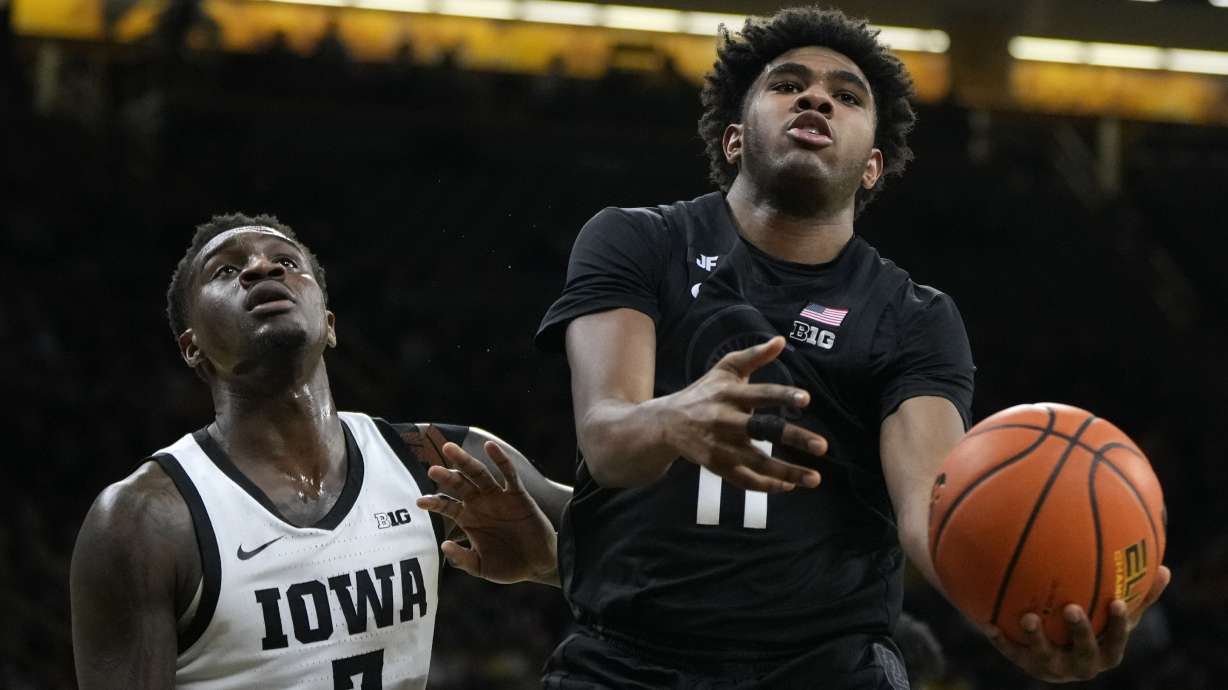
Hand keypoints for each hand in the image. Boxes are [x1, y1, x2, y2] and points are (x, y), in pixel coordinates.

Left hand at [415, 441, 557, 584]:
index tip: (420, 502)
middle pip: (459, 484)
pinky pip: (508, 474)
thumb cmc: (508, 565)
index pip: (447, 506)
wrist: (538, 565)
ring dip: (465, 461)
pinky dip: (500, 460)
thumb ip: (462, 559)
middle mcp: (480, 504)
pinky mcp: (517, 494)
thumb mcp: (481, 567)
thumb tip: (444, 545)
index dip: (434, 503)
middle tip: (432, 469)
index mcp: (468, 519)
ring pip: (479, 474)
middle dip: (446, 476)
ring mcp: (498, 497)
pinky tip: (490, 447)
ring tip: (449, 449)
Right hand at [663, 336, 825, 492]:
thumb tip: (781, 340)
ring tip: (815, 478)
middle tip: (822, 446)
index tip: (806, 398)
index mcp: (730, 394)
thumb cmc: (704, 393)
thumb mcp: (725, 369)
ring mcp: (721, 446)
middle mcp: (725, 421)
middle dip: (793, 438)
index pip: (760, 394)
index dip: (783, 396)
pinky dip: (767, 485)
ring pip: (757, 462)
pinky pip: (744, 480)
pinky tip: (789, 485)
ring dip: (787, 472)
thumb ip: (754, 356)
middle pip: (763, 430)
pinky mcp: (717, 466)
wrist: (667, 423)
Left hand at [984, 565, 1171, 681]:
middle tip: (1071, 608)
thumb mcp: (1117, 615)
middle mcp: (1081, 665)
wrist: (1057, 657)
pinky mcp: (1026, 664)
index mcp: (1105, 653)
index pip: (1116, 641)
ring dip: (1037, 638)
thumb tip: (1166, 569)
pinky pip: (1011, 652)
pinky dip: (1001, 639)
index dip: (1117, 625)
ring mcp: (1053, 667)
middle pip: (1084, 653)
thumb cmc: (1094, 628)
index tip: (1116, 602)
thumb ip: (1139, 596)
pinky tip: (987, 623)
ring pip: (1045, 658)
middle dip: (1079, 633)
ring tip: (1029, 617)